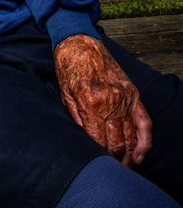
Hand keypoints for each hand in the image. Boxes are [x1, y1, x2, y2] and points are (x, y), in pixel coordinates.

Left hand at [54, 33, 151, 166]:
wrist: (80, 42)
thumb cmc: (69, 67)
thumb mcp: (64, 95)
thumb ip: (76, 119)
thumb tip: (85, 141)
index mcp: (90, 103)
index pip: (98, 141)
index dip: (97, 155)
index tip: (96, 163)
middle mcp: (111, 102)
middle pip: (116, 143)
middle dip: (114, 159)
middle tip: (110, 168)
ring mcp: (124, 97)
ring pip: (130, 136)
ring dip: (128, 155)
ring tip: (123, 165)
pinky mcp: (133, 92)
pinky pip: (145, 122)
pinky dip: (145, 141)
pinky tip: (139, 154)